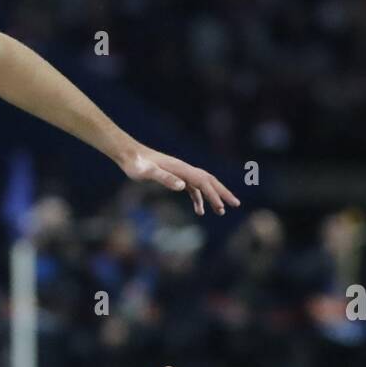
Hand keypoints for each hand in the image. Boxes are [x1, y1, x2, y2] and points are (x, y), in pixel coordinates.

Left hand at [116, 143, 239, 216]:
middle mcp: (185, 169)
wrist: (129, 155)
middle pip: (210, 181)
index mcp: (182, 169)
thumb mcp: (148, 173)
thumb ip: (164, 178)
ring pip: (203, 185)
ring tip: (220, 211)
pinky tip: (199, 210)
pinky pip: (192, 188)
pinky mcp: (175, 177)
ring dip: (213, 197)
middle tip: (235, 205)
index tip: (221, 208)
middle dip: (223, 193)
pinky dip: (198, 199)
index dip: (214, 196)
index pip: (204, 183)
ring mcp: (181, 173)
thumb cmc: (136, 164)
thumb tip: (183, 186)